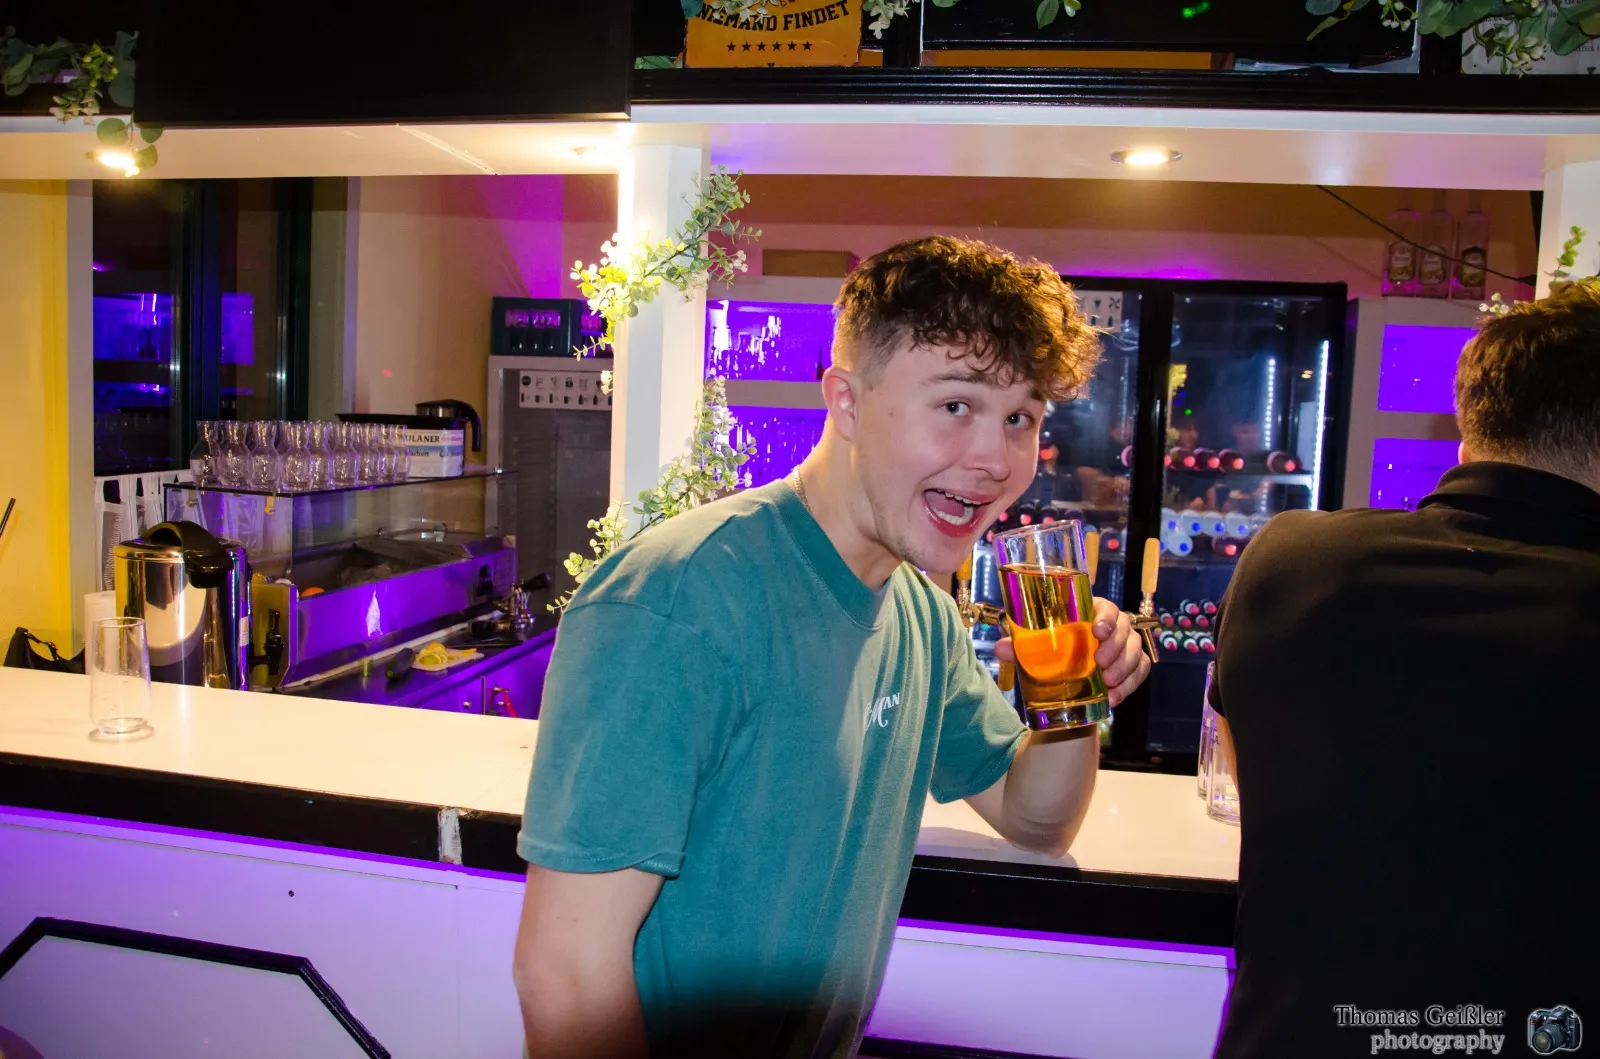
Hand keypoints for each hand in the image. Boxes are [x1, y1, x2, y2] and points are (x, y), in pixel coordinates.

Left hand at [993, 597, 1151, 706]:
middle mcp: (1114, 627)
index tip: (1097, 632)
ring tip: (1108, 684)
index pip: (1107, 608)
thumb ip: (1020, 647)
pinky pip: (1140, 671)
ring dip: (1124, 668)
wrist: (1066, 674)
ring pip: (1135, 652)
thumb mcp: (1036, 646)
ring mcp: (1126, 646)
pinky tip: (1115, 698)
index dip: (1107, 618)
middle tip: (1099, 665)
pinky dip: (1130, 685)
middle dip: (1115, 648)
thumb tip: (1000, 649)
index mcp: (1091, 613)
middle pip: (1125, 631)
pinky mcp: (1132, 665)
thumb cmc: (1053, 649)